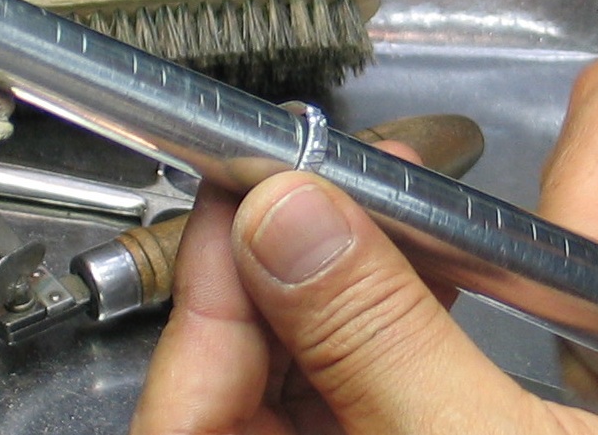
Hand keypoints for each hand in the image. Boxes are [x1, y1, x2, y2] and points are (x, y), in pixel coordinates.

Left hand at [129, 141, 597, 433]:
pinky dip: (380, 313)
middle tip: (312, 186)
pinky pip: (357, 378)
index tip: (247, 199)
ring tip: (374, 208)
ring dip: (332, 277)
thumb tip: (287, 217)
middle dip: (277, 266)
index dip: (207, 292)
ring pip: (299, 370)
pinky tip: (412, 267)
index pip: (185, 416)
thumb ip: (375, 334)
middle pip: (238, 383)